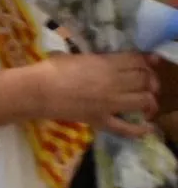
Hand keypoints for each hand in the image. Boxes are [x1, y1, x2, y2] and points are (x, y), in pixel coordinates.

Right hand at [33, 53, 158, 137]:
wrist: (36, 90)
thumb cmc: (50, 69)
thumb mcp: (75, 57)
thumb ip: (96, 59)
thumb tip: (105, 61)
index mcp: (105, 63)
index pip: (137, 60)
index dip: (145, 62)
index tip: (146, 64)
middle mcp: (113, 82)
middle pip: (144, 79)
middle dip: (150, 80)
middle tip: (147, 83)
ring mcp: (109, 103)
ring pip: (143, 100)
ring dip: (150, 100)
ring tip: (146, 102)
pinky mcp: (101, 120)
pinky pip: (126, 128)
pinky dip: (140, 130)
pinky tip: (148, 128)